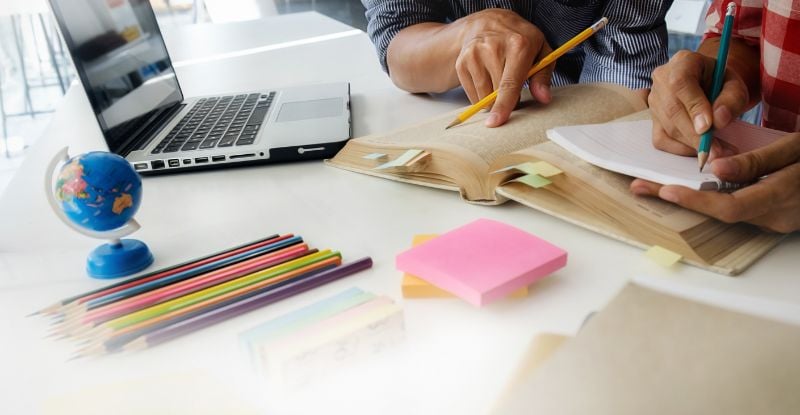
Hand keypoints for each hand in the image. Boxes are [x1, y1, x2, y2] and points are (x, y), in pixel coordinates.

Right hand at [454, 9, 553, 127]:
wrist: (488, 23)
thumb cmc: (519, 39)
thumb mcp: (540, 51)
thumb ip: (543, 76)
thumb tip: (543, 97)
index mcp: (518, 45)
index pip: (509, 84)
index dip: (504, 105)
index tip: (497, 121)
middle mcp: (493, 48)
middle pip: (496, 94)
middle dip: (506, 100)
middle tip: (513, 88)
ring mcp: (474, 55)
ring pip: (483, 97)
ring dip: (492, 98)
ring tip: (499, 79)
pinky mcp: (461, 63)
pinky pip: (472, 94)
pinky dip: (481, 93)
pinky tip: (487, 77)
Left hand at [630, 132, 799, 232]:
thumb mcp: (795, 148)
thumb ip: (758, 161)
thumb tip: (718, 169)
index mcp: (782, 197)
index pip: (730, 208)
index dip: (696, 201)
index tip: (666, 190)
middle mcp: (776, 217)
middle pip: (718, 213)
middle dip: (679, 200)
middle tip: (640, 188)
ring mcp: (775, 221)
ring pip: (725, 212)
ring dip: (690, 200)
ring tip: (654, 187)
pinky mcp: (773, 217)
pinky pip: (737, 209)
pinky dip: (711, 199)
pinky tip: (689, 188)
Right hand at [648, 50, 749, 158]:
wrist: (707, 84)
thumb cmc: (720, 82)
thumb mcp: (734, 84)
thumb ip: (731, 99)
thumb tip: (718, 121)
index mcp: (682, 62)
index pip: (681, 83)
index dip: (693, 107)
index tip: (708, 127)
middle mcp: (661, 79)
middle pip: (672, 110)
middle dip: (695, 135)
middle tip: (717, 151)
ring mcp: (653, 100)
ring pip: (667, 127)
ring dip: (692, 144)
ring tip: (716, 152)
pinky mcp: (652, 119)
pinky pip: (661, 139)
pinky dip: (680, 149)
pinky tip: (699, 149)